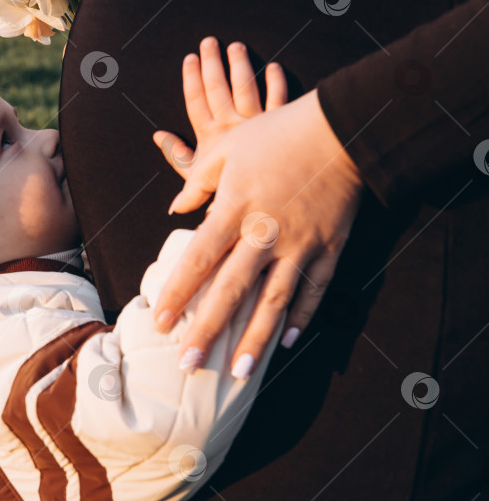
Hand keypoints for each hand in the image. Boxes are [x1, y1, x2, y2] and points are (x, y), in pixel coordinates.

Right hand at [153, 38, 287, 198]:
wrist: (256, 202)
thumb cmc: (225, 193)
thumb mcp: (195, 177)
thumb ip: (176, 156)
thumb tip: (158, 136)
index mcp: (210, 137)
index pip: (197, 102)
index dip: (191, 79)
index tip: (189, 59)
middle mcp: (231, 125)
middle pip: (218, 89)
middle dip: (212, 64)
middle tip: (209, 42)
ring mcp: (255, 124)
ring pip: (246, 87)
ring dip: (240, 65)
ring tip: (236, 46)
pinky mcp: (277, 126)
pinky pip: (278, 100)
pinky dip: (277, 83)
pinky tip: (274, 67)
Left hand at [153, 50, 363, 379]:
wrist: (342, 127)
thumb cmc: (277, 134)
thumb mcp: (228, 148)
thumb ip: (198, 181)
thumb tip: (175, 207)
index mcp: (235, 208)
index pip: (197, 260)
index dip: (176, 294)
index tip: (158, 322)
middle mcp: (265, 233)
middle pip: (231, 291)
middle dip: (208, 330)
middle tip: (188, 365)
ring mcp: (301, 244)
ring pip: (274, 301)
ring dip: (255, 339)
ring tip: (239, 373)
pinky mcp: (329, 248)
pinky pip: (314, 291)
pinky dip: (300, 318)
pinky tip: (285, 344)